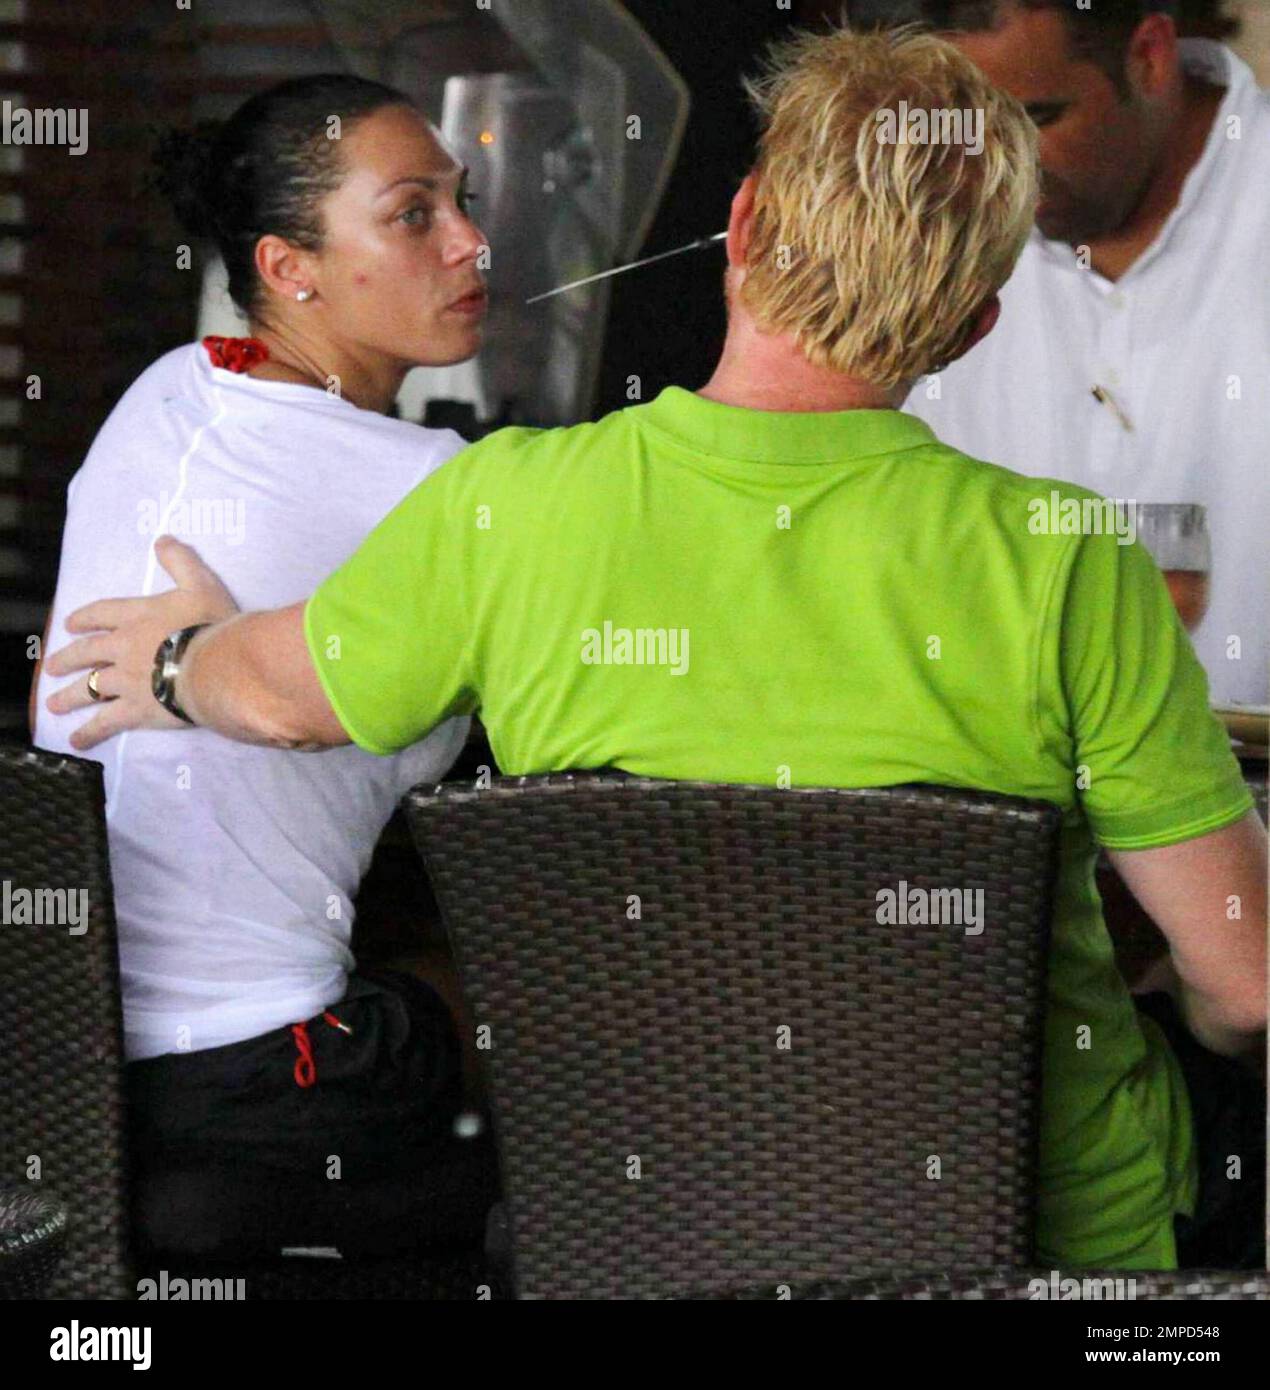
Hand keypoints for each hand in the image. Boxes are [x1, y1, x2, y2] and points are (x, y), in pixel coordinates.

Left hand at [44, 536, 238, 749]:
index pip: (102, 614)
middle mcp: (122, 648)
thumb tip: (163, 539)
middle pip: (87, 653)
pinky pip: (105, 723)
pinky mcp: (134, 710)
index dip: (85, 618)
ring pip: (89, 689)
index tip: (69, 625)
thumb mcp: (200, 584)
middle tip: (52, 666)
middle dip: (67, 659)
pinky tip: (76, 741)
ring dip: (69, 696)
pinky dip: (89, 733)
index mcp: (137, 617)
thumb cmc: (210, 624)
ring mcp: (124, 681)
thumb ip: (181, 562)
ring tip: (53, 704)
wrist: (214, 666)